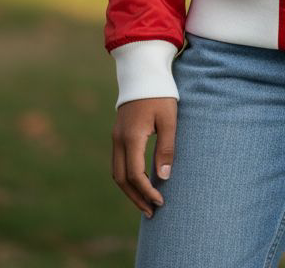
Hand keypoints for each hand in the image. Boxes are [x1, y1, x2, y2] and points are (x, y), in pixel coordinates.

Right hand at [111, 97, 176, 217]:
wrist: (143, 71)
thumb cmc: (160, 94)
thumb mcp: (169, 119)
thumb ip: (166, 148)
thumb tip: (163, 178)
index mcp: (131, 137)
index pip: (135, 175)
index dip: (147, 191)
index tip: (161, 201)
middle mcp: (118, 140)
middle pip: (121, 179)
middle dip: (136, 198)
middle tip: (151, 212)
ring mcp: (116, 137)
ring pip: (117, 173)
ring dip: (129, 190)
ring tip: (145, 202)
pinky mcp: (118, 133)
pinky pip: (118, 162)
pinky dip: (127, 177)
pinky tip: (140, 182)